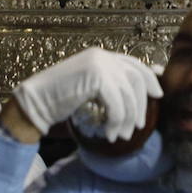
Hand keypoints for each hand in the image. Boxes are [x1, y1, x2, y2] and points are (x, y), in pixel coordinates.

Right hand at [12, 48, 161, 141]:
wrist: (34, 103)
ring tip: (121, 136)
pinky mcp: (95, 76)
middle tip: (138, 126)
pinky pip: (117, 104)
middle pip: (136, 79)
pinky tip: (110, 134)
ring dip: (127, 119)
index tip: (157, 96)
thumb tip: (135, 97)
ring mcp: (99, 63)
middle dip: (140, 105)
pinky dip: (116, 122)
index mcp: (101, 56)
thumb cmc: (59, 100)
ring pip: (128, 94)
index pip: (134, 64)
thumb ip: (110, 87)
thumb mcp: (89, 90)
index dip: (149, 80)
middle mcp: (102, 56)